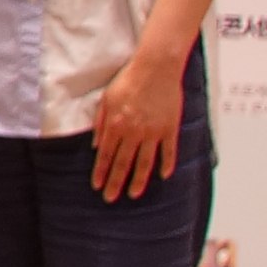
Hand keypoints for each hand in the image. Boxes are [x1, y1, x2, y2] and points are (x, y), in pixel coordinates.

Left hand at [91, 48, 188, 201]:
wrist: (155, 68)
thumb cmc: (128, 80)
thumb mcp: (106, 99)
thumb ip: (101, 122)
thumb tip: (97, 145)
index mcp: (116, 125)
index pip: (106, 155)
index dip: (101, 172)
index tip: (97, 186)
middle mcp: (134, 132)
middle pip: (124, 163)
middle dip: (116, 183)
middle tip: (110, 198)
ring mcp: (153, 132)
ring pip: (145, 163)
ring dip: (139, 180)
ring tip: (134, 194)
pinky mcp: (170, 129)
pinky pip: (169, 151)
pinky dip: (166, 165)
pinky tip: (163, 176)